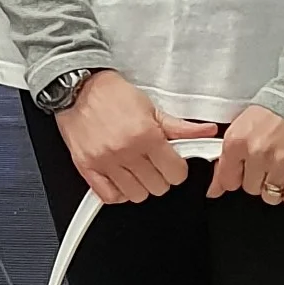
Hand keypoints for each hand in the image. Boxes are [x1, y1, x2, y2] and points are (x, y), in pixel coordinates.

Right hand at [54, 70, 216, 205]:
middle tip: (153, 163)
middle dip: (160, 177)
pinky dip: (118, 192)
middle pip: (158, 187)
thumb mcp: (150, 107)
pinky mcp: (87, 167)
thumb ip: (179, 127)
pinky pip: (110, 196)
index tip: (172, 163)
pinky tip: (120, 178)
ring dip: (140, 185)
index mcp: (145, 135)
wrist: (76, 88)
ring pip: (136, 195)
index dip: (177, 169)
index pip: (176, 173)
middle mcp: (125, 151)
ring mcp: (105, 162)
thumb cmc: (111, 94)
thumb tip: (207, 132)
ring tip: (136, 170)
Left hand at [210, 105, 283, 205]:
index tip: (241, 173)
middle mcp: (258, 154)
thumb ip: (226, 158)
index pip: (227, 180)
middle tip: (266, 160)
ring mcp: (282, 163)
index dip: (234, 177)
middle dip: (256, 178)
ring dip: (274, 185)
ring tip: (280, 166)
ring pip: (270, 196)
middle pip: (250, 189)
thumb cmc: (274, 112)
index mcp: (237, 141)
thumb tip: (215, 189)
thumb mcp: (240, 127)